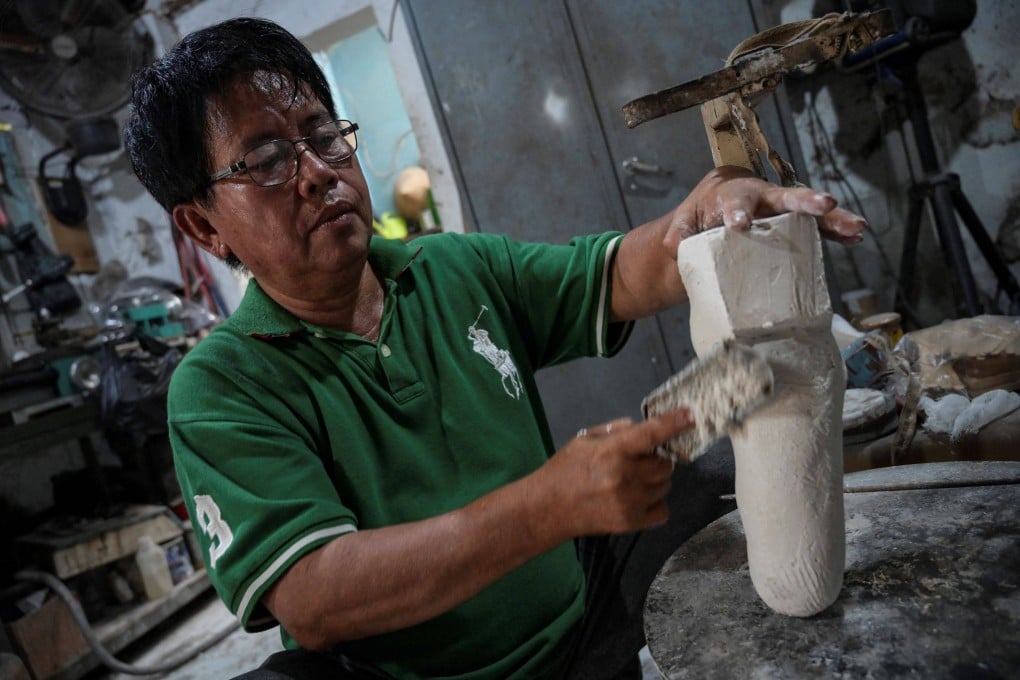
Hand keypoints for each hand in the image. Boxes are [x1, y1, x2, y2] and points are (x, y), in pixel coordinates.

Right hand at [537, 408, 691, 535]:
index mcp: (612, 451)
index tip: (689, 415)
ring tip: (631, 481)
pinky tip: (637, 499)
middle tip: (638, 461)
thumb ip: (614, 431)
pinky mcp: (632, 523)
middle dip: (656, 459)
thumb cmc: (564, 471)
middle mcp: (624, 476)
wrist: (547, 509)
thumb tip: (641, 426)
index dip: (673, 423)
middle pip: (665, 463)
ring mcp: (630, 502)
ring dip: (655, 480)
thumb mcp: (584, 440)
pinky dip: (655, 503)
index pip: (651, 433)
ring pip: (665, 485)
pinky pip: (663, 510)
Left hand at [662, 166, 867, 255]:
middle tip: (824, 204)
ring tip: (856, 226)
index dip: (738, 210)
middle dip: (804, 201)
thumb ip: (679, 232)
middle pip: (784, 197)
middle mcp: (760, 196)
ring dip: (832, 219)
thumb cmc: (696, 220)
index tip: (739, 224)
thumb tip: (677, 243)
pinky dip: (834, 233)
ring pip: (808, 213)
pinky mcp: (791, 226)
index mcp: (731, 192)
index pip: (736, 199)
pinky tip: (855, 237)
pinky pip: (816, 229)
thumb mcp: (681, 227)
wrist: (710, 219)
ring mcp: (779, 210)